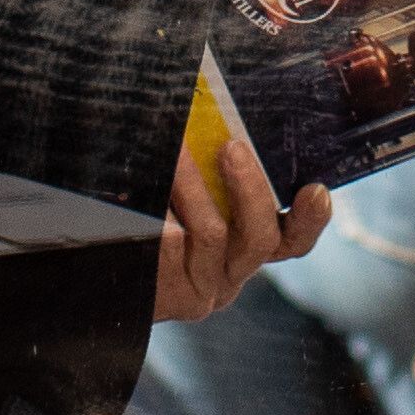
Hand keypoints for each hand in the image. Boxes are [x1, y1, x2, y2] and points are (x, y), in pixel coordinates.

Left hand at [156, 128, 337, 323]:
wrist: (100, 265)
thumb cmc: (154, 210)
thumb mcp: (190, 188)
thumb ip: (213, 165)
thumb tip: (216, 118)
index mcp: (250, 244)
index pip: (295, 238)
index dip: (311, 217)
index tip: (314, 189)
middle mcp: (234, 272)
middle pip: (261, 237)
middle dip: (250, 187)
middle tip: (232, 148)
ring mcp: (203, 288)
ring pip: (213, 234)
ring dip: (195, 186)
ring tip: (176, 152)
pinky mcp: (170, 296)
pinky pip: (170, 246)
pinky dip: (162, 212)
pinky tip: (146, 192)